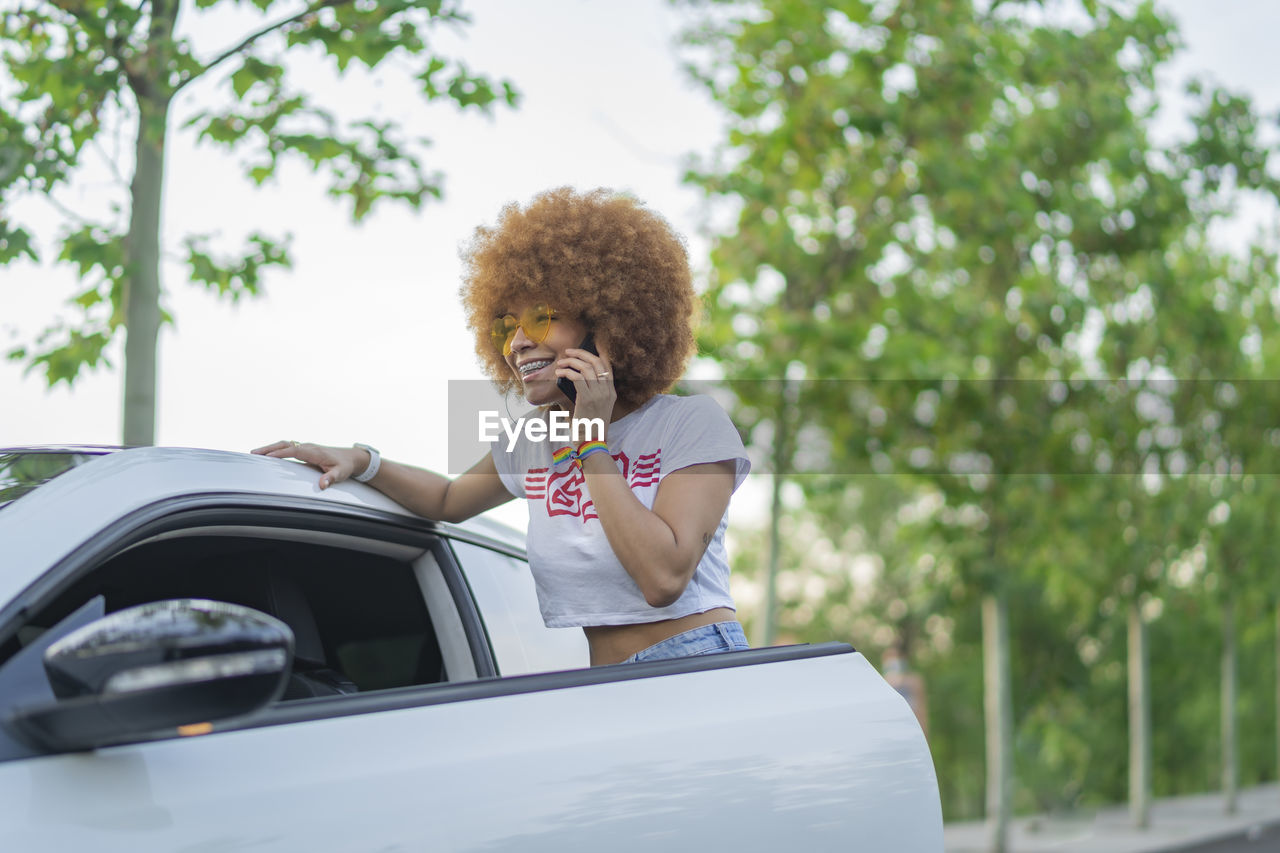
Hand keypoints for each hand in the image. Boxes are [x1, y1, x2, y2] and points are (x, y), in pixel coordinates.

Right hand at [251, 441, 366, 489]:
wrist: (351, 457)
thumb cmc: (345, 466)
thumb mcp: (341, 473)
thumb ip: (331, 478)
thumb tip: (323, 485)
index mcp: (315, 452)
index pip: (295, 451)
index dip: (281, 453)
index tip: (268, 456)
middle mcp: (308, 447)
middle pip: (286, 445)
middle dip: (269, 448)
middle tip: (253, 453)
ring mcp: (306, 447)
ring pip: (285, 444)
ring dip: (270, 448)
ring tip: (254, 453)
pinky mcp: (305, 450)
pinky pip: (288, 447)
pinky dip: (276, 449)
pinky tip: (266, 455)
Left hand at [556, 345, 615, 436]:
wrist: (592, 442)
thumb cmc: (590, 427)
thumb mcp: (597, 408)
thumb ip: (592, 393)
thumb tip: (577, 378)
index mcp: (612, 393)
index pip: (608, 366)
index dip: (598, 353)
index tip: (587, 347)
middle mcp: (607, 391)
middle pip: (597, 363)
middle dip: (581, 353)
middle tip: (569, 352)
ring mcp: (599, 394)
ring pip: (586, 368)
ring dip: (571, 362)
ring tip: (561, 363)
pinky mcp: (587, 399)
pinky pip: (577, 378)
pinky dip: (567, 372)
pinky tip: (560, 372)